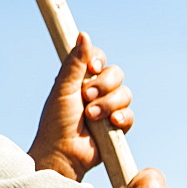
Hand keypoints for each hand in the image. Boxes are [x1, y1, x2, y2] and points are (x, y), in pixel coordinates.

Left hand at [28, 32, 132, 180]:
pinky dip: (121, 116)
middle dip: (104, 85)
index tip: (93, 67)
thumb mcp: (63, 89)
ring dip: (108, 103)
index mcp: (80, 79)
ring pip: (124, 93)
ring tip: (91, 116)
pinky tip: (111, 122)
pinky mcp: (117, 126)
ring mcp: (108, 107)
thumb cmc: (56, 122)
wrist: (63, 153)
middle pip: (116, 73)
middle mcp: (96, 90)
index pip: (98, 58)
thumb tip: (83, 34)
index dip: (98, 60)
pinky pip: (130, 114)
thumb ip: (75, 63)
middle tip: (87, 97)